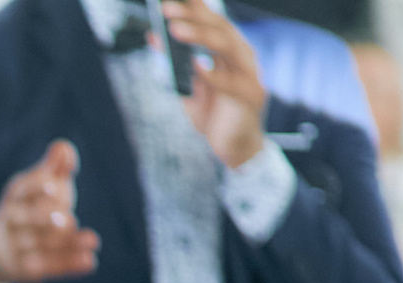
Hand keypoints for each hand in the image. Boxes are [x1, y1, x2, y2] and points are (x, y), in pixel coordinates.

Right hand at [0, 140, 98, 282]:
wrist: (1, 248)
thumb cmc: (31, 208)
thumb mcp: (42, 186)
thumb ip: (54, 169)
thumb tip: (62, 148)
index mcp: (15, 196)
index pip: (22, 189)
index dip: (36, 187)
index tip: (53, 186)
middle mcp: (10, 220)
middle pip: (26, 219)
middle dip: (44, 219)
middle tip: (67, 220)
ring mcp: (14, 247)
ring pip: (38, 245)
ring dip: (65, 244)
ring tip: (92, 240)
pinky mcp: (23, 269)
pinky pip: (46, 266)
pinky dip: (68, 264)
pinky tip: (89, 261)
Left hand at [166, 0, 266, 168]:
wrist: (235, 147)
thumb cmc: (213, 112)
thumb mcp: (188, 85)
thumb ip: (174, 62)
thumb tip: (153, 36)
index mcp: (229, 49)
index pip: (212, 20)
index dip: (195, 5)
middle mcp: (242, 56)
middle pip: (219, 28)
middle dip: (191, 16)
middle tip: (165, 8)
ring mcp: (249, 75)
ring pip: (227, 47)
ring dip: (200, 36)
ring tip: (174, 30)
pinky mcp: (249, 97)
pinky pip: (231, 83)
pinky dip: (213, 75)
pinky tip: (197, 68)